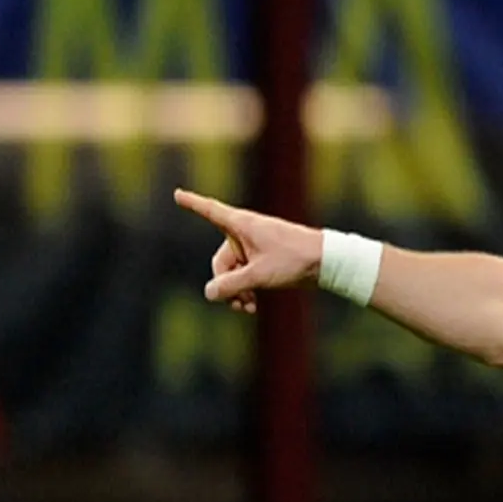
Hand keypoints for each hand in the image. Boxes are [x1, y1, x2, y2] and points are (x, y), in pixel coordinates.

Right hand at [174, 188, 321, 313]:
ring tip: (248, 307)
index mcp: (241, 225)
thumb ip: (231, 286)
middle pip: (221, 262)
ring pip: (233, 272)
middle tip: (240, 304)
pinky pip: (245, 274)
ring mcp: (254, 246)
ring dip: (237, 291)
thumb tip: (209, 293)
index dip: (193, 204)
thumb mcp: (258, 275)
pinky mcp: (263, 258)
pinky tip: (253, 306)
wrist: (325, 261)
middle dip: (226, 285)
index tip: (177, 193)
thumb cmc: (293, 260)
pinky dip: (246, 288)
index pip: (210, 211)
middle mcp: (244, 232)